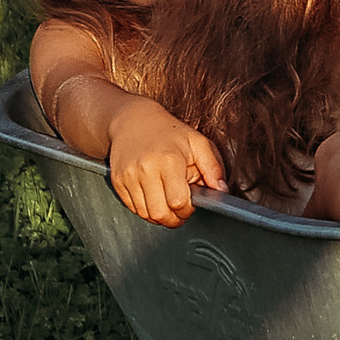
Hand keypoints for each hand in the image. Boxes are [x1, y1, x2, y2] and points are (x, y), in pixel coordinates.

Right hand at [106, 97, 222, 226]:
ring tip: (166, 199)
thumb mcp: (198, 142)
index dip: (187, 209)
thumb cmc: (168, 132)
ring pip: (145, 214)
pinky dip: (145, 209)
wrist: (133, 120)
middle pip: (160, 214)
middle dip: (174, 218)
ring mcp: (128, 176)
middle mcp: (146, 169)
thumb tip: (222, 191)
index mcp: (169, 160)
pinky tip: (153, 195)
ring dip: (159, 215)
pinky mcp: (117, 181)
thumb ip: (214, 168)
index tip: (191, 203)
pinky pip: (132, 209)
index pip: (178, 202)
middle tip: (180, 208)